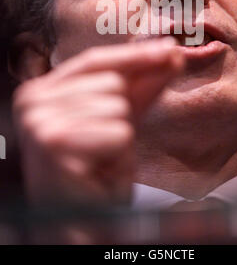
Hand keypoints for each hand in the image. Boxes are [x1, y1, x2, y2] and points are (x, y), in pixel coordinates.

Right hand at [12, 37, 183, 205]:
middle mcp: (32, 100)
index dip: (135, 55)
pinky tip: (97, 171)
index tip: (172, 49)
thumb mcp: (122, 116)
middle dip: (121, 115)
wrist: (84, 220)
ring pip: (118, 106)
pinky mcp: (54, 144)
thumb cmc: (98, 167)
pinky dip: (119, 155)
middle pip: (111, 82)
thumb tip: (173, 51)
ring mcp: (39, 121)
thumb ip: (144, 82)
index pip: (95, 60)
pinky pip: (119, 133)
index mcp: (42, 89)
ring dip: (119, 137)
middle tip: (101, 146)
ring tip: (99, 159)